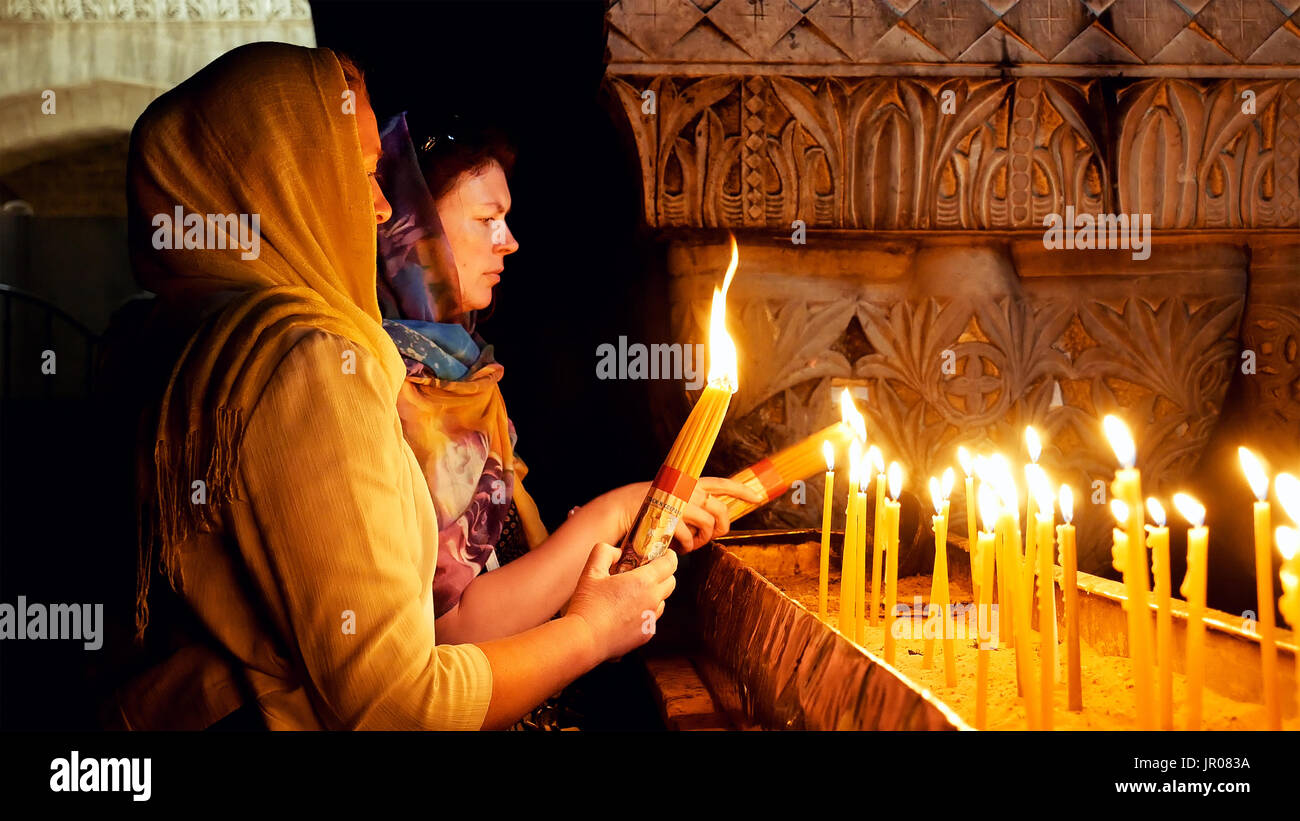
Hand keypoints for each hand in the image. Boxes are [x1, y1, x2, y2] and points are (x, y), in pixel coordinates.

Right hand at [567, 543, 676, 660]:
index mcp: (643, 581)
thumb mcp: (592, 571)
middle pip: (671, 582)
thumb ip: (605, 552)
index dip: (669, 556)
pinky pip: (651, 618)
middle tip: (647, 571)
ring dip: (654, 594)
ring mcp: (651, 619)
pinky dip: (644, 612)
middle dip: (664, 574)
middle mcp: (652, 600)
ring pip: (662, 601)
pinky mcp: (646, 635)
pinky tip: (626, 613)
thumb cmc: (588, 605)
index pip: (670, 564)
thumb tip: (617, 552)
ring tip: (633, 594)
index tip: (664, 553)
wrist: (585, 639)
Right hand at [600, 476, 763, 553]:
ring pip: (707, 526)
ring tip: (691, 544)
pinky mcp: (672, 519)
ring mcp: (680, 504)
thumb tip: (714, 519)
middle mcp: (688, 490)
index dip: (742, 491)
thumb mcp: (674, 498)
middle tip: (713, 536)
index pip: (722, 483)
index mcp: (690, 482)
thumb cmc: (650, 507)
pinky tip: (679, 548)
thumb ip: (693, 503)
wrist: (623, 508)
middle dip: (722, 527)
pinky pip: (689, 538)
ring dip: (702, 540)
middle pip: (720, 510)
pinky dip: (686, 547)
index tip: (758, 498)